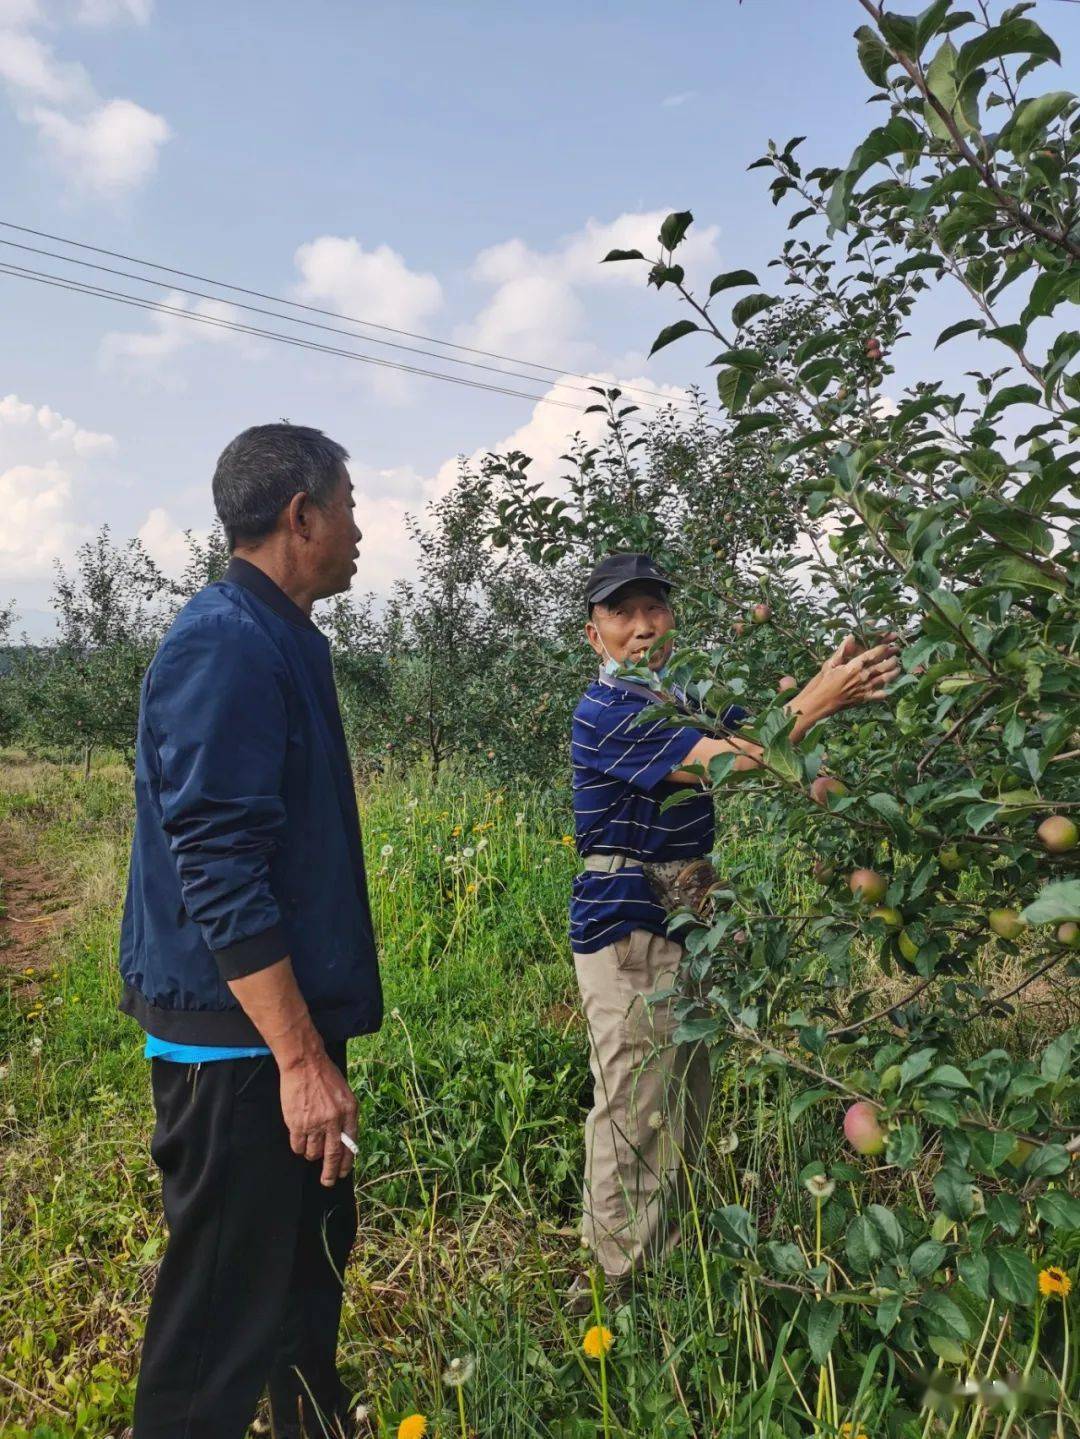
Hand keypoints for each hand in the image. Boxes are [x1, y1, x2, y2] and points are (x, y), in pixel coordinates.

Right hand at [279, 1049, 358, 1186]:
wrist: (304, 1063)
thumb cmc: (325, 1075)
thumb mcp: (344, 1093)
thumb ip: (344, 1115)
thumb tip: (342, 1140)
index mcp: (350, 1110)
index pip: (351, 1143)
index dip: (347, 1161)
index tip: (343, 1171)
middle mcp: (335, 1119)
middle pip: (334, 1154)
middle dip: (331, 1172)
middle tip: (328, 1182)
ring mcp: (316, 1123)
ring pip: (314, 1152)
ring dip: (312, 1154)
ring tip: (311, 1148)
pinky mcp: (298, 1124)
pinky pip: (298, 1146)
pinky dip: (299, 1147)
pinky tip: (300, 1141)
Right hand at [796, 632, 900, 721]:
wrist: (819, 703)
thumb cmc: (822, 683)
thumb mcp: (829, 664)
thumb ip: (842, 650)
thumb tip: (850, 636)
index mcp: (853, 666)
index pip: (872, 655)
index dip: (882, 649)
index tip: (888, 645)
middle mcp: (862, 676)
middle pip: (882, 666)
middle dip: (891, 660)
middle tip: (896, 655)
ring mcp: (864, 688)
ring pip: (884, 679)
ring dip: (893, 673)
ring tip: (898, 668)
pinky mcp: (864, 699)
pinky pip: (879, 695)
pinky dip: (886, 691)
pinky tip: (890, 688)